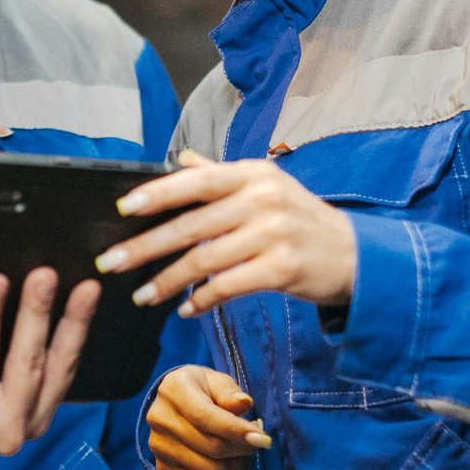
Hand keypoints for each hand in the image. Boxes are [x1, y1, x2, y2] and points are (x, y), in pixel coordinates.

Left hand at [96, 151, 357, 317]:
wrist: (357, 255)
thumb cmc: (302, 221)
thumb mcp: (268, 187)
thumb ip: (222, 175)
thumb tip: (182, 161)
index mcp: (253, 174)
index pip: (197, 180)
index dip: (157, 193)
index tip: (123, 208)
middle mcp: (262, 199)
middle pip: (191, 224)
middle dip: (145, 245)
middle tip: (112, 262)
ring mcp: (274, 233)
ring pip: (205, 259)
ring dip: (168, 280)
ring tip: (142, 295)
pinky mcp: (282, 268)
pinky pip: (228, 286)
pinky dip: (202, 299)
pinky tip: (184, 309)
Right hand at [147, 365, 269, 469]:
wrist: (173, 404)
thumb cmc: (201, 390)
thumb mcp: (216, 381)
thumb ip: (230, 392)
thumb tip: (244, 404)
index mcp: (174, 390)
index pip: (206, 417)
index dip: (237, 431)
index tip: (264, 439)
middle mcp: (160, 419)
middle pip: (212, 447)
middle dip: (243, 449)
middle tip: (257, 443)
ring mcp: (159, 448)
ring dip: (238, 467)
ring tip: (245, 454)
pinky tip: (233, 469)